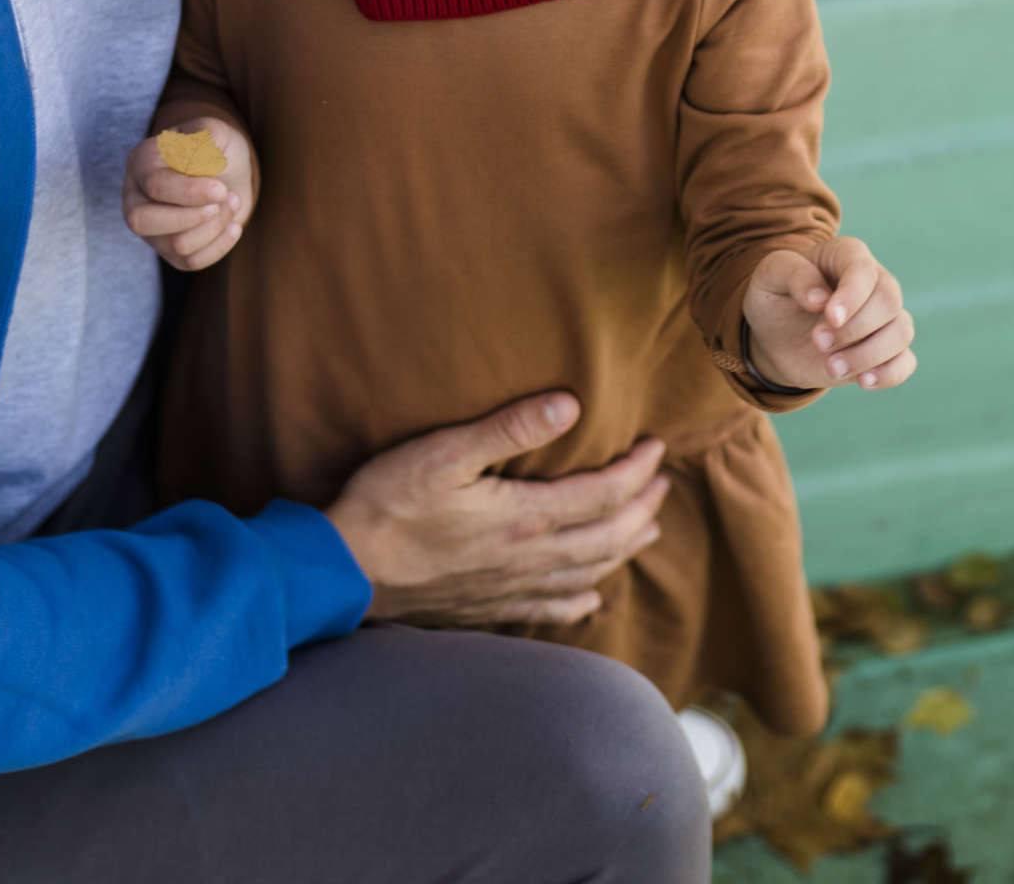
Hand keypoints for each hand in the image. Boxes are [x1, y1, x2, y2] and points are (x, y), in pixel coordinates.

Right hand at [121, 117, 254, 271]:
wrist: (228, 172)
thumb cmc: (216, 148)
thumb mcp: (215, 132)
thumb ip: (207, 136)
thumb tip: (196, 160)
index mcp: (141, 162)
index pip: (154, 186)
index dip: (190, 192)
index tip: (221, 189)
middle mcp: (136, 198)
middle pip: (141, 221)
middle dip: (192, 216)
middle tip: (225, 198)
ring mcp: (151, 229)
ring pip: (174, 245)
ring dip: (215, 226)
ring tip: (232, 203)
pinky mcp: (169, 252)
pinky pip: (191, 262)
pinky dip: (220, 245)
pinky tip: (233, 225)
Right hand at [323, 395, 670, 628]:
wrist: (350, 570)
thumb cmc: (389, 503)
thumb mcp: (444, 452)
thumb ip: (508, 429)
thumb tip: (570, 404)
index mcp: (524, 518)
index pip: (602, 494)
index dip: (636, 471)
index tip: (657, 447)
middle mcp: (529, 559)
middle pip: (607, 537)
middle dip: (642, 508)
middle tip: (663, 484)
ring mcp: (512, 589)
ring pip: (588, 573)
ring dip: (623, 549)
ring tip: (646, 530)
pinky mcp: (491, 607)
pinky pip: (553, 609)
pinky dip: (582, 599)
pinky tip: (591, 596)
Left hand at [742, 236, 917, 391]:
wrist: (775, 336)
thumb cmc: (775, 296)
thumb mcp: (770, 276)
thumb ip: (793, 275)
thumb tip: (820, 298)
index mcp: (846, 255)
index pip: (863, 269)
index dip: (852, 295)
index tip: (830, 318)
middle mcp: (874, 282)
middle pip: (889, 301)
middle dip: (855, 328)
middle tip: (817, 342)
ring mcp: (884, 318)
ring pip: (901, 332)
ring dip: (867, 355)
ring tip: (831, 367)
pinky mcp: (886, 351)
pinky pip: (905, 362)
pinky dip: (888, 373)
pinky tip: (862, 381)